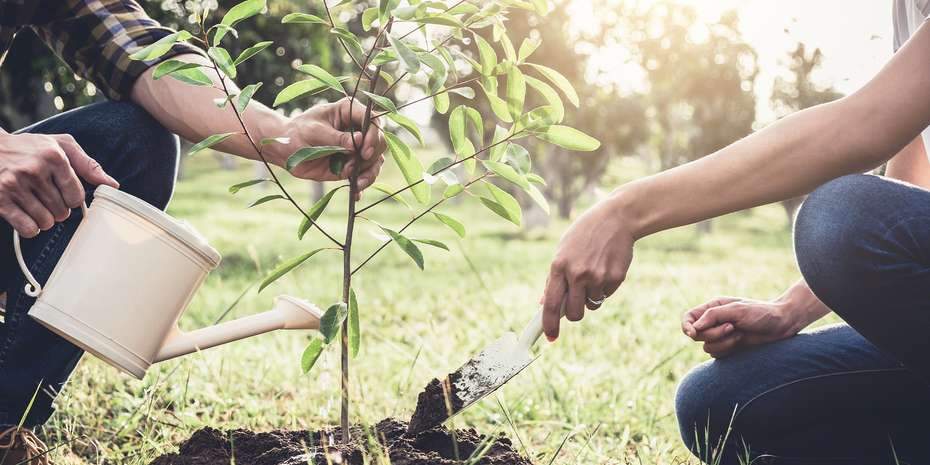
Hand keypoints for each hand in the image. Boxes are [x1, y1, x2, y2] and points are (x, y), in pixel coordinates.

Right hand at [0, 132, 117, 236]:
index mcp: (53, 156)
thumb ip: (88, 165)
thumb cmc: (30, 147)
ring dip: (45, 219)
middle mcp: (34, 170)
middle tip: (47, 197)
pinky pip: (27, 229)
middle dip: (59, 209)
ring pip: (46, 222)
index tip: (64, 192)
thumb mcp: (61, 146)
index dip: (73, 198)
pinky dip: (31, 228)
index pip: (77, 196)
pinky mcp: (0, 200)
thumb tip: (112, 185)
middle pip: (62, 211)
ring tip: (37, 204)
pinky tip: (26, 215)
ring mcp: (14, 185)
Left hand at [271, 98, 385, 192]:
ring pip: (376, 161)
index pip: (373, 120)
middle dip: (371, 156)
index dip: (373, 135)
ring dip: (369, 173)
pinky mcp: (352, 165)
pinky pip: (365, 175)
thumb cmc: (297, 132)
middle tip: (355, 165)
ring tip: (357, 183)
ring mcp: (357, 149)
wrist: (286, 150)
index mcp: (349, 112)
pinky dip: (362, 184)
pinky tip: (356, 193)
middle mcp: (358, 129)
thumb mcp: (314, 131)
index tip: (364, 151)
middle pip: (380, 142)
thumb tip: (358, 142)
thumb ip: (336, 137)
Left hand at [542, 195, 634, 340]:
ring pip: (592, 305)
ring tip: (594, 273)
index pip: (551, 304)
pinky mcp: (615, 278)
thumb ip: (554, 278)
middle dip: (574, 314)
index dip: (549, 324)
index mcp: (559, 266)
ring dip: (591, 297)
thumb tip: (543, 303)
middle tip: (577, 302)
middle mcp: (577, 274)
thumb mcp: (563, 250)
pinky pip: (606, 295)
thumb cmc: (585, 234)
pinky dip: (605, 288)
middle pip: (574, 314)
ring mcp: (597, 277)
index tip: (550, 337)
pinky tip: (606, 268)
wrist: (616, 218)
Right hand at [681, 296, 797, 357]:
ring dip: (723, 343)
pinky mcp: (728, 348)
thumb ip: (713, 316)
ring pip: (707, 347)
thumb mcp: (736, 310)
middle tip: (731, 327)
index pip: (688, 318)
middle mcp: (713, 322)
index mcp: (712, 308)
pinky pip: (717, 355)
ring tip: (740, 334)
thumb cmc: (761, 313)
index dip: (686, 326)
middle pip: (696, 335)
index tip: (693, 333)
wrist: (781, 325)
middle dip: (713, 334)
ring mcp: (720, 336)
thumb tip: (694, 327)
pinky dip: (728, 350)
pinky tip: (741, 342)